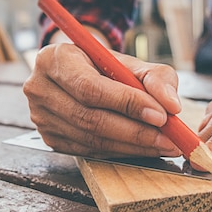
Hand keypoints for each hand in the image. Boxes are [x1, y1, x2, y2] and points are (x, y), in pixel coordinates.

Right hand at [23, 43, 181, 157]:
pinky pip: (88, 151)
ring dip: (132, 146)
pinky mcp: (49, 138)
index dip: (126, 103)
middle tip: (169, 138)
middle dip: (135, 131)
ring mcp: (41, 117)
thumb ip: (155, 77)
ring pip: (91, 139)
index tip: (161, 115)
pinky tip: (141, 148)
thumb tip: (171, 105)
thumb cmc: (104, 66)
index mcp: (54, 59)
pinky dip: (119, 152)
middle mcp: (40, 88)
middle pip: (90, 118)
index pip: (90, 87)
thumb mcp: (130, 62)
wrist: (78, 73)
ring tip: (163, 145)